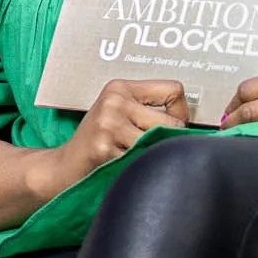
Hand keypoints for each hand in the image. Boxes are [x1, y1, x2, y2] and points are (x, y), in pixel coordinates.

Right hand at [46, 79, 189, 190]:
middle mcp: (115, 101)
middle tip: (154, 150)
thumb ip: (148, 110)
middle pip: (172, 123)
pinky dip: (140, 169)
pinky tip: (124, 169)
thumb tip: (194, 122)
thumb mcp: (118, 114)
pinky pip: (143, 161)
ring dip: (154, 158)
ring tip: (138, 160)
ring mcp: (109, 125)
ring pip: (160, 145)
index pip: (174, 90)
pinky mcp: (104, 149)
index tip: (171, 127)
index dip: (181, 113)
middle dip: (170, 141)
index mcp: (120, 87)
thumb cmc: (97, 142)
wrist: (63, 167)